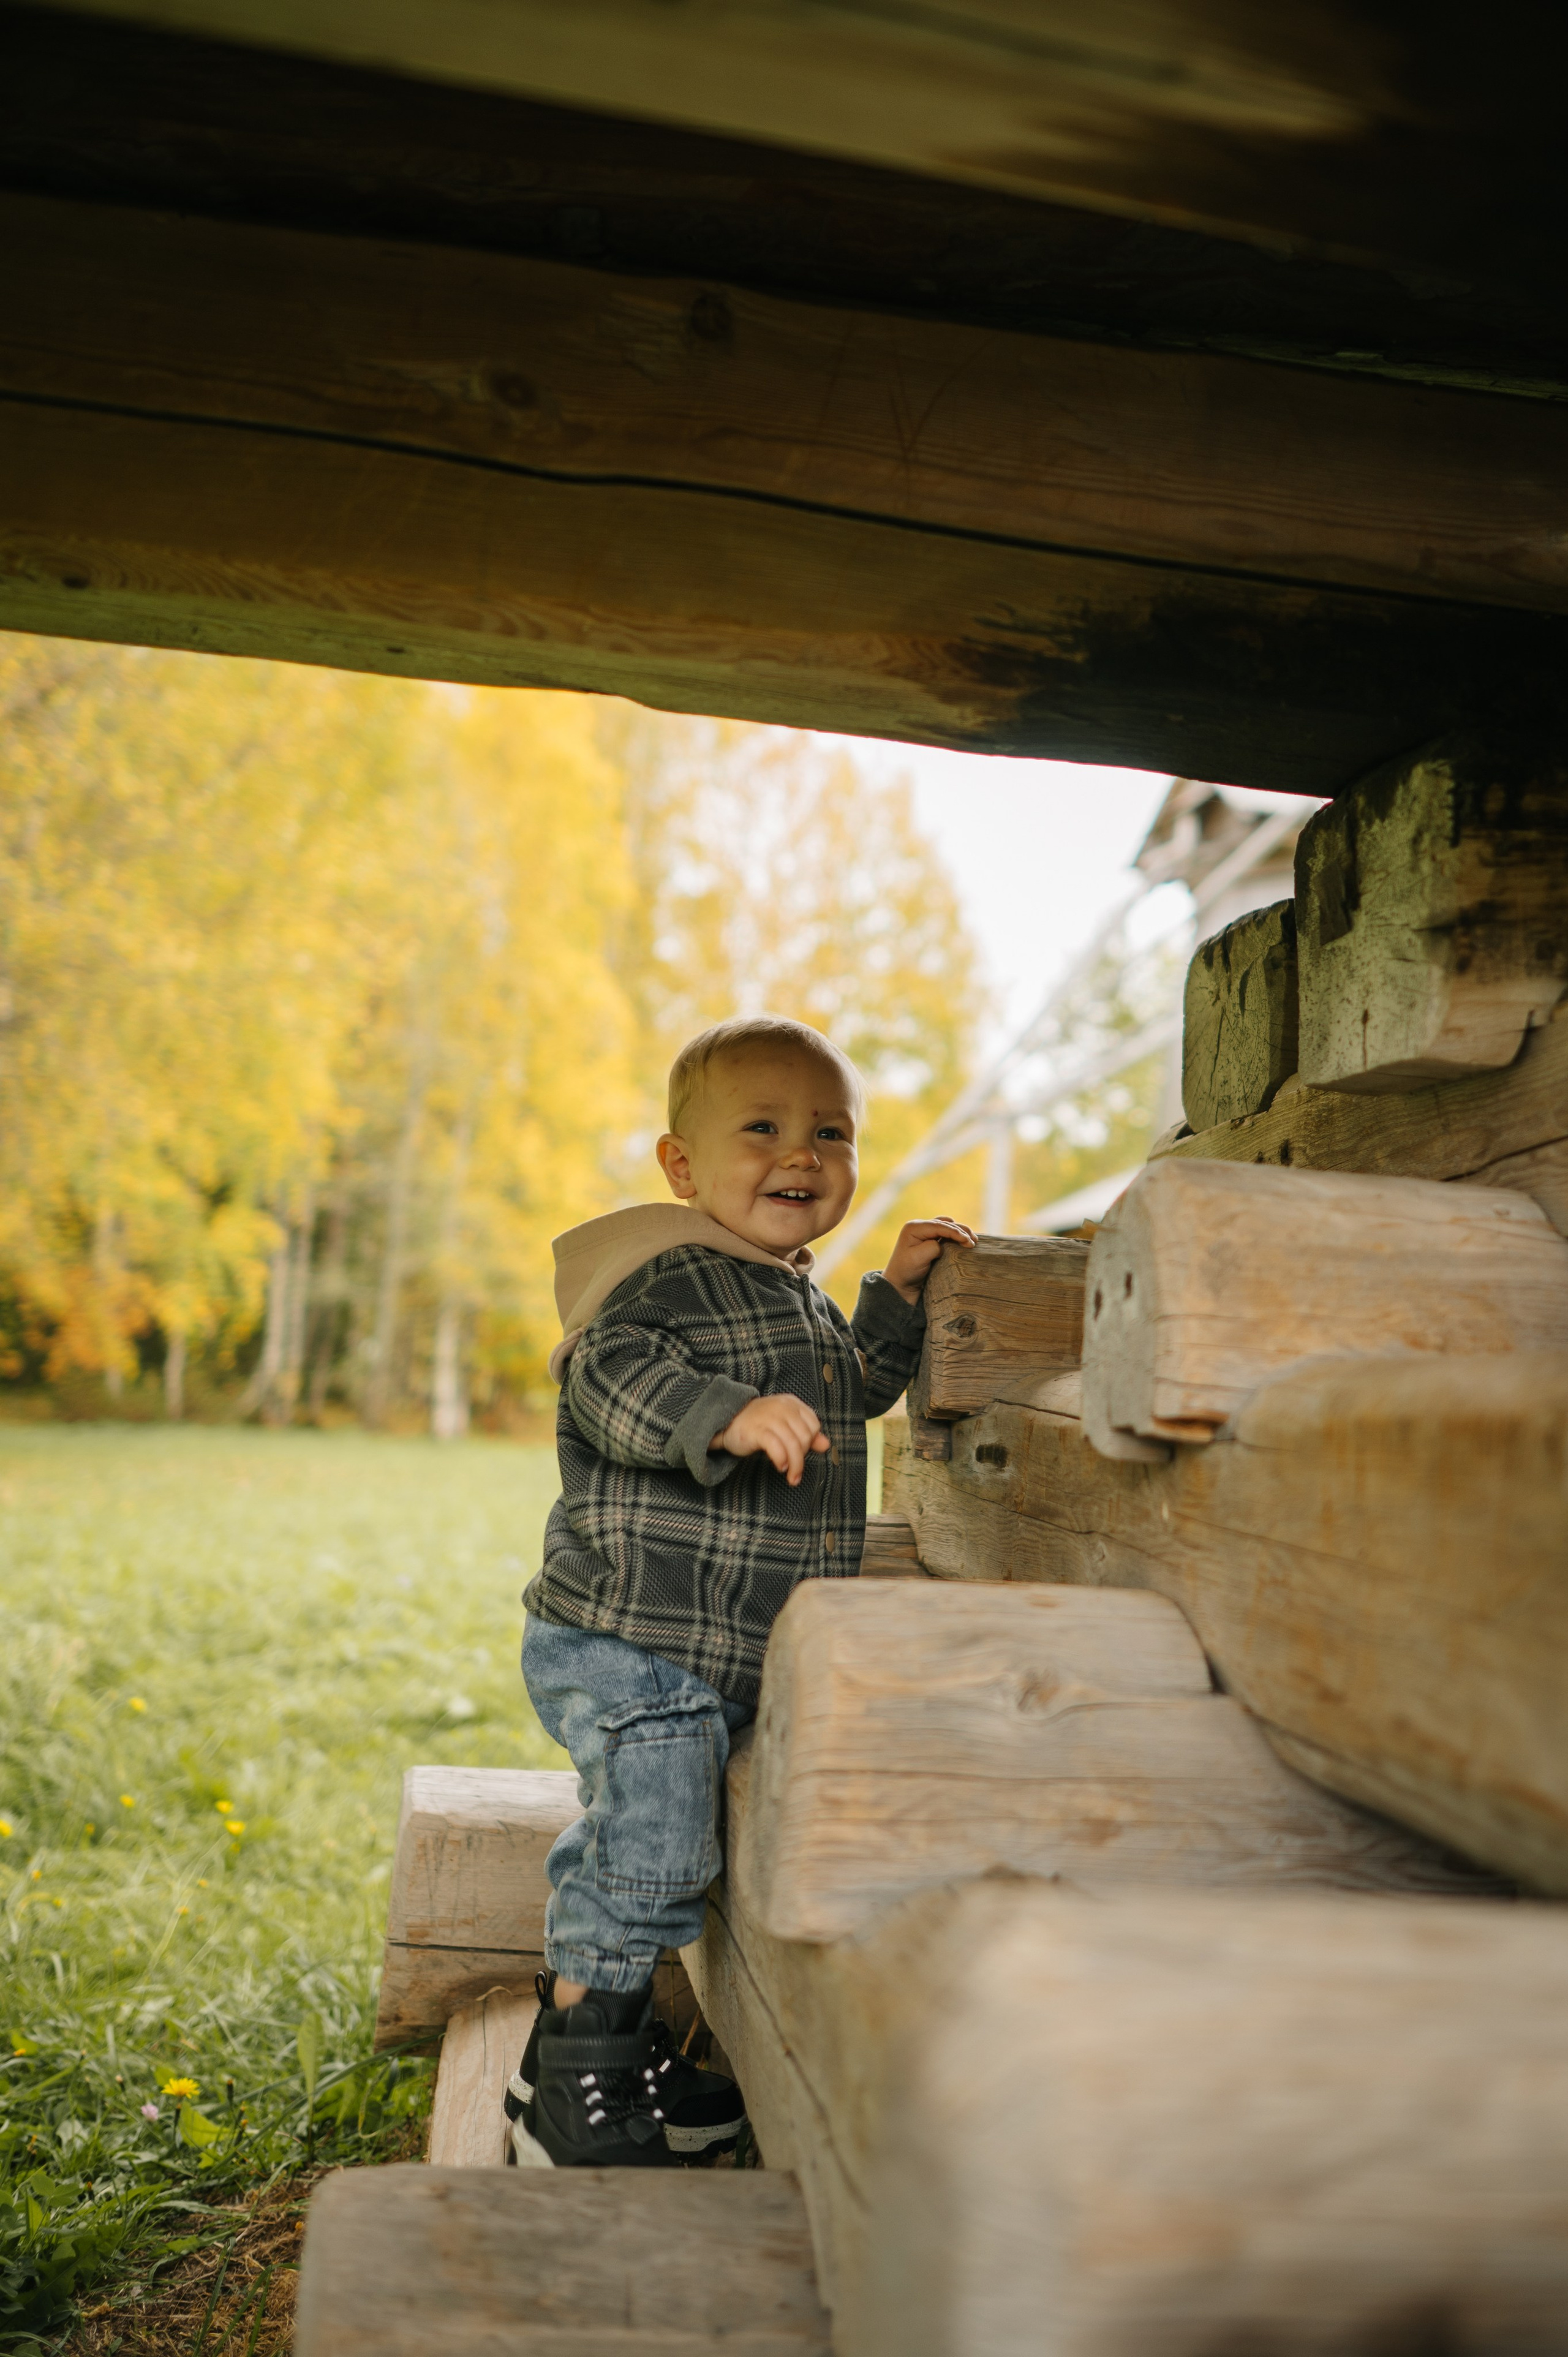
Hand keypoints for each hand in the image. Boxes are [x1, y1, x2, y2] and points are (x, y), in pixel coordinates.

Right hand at [711, 1393, 831, 1484]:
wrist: (727, 1421)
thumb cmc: (758, 1425)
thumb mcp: (784, 1426)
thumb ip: (806, 1434)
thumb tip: (826, 1445)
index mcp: (791, 1403)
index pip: (813, 1425)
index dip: (810, 1442)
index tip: (801, 1453)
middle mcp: (782, 1407)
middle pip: (804, 1437)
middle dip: (803, 1457)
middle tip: (795, 1468)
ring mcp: (769, 1417)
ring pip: (793, 1444)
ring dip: (795, 1465)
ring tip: (792, 1477)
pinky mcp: (757, 1430)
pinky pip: (777, 1447)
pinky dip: (782, 1460)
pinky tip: (780, 1467)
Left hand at [882, 1216, 977, 1303]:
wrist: (901, 1284)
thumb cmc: (907, 1271)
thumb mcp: (919, 1258)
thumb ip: (933, 1247)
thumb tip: (943, 1244)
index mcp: (913, 1227)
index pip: (939, 1226)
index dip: (955, 1232)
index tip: (968, 1241)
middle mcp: (919, 1226)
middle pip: (945, 1224)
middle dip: (961, 1231)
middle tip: (974, 1242)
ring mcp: (924, 1232)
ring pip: (947, 1226)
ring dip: (961, 1231)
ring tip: (973, 1240)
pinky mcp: (930, 1239)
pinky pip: (946, 1233)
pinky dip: (956, 1235)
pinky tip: (965, 1240)